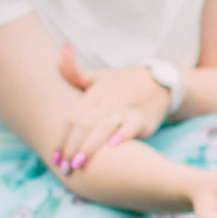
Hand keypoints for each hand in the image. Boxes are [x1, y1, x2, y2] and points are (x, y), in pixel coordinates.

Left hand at [54, 44, 171, 171]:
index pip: (72, 117)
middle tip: (65, 168)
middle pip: (84, 123)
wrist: (160, 82)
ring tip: (80, 164)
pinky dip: (123, 136)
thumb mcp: (99, 76)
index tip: (55, 157)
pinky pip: (132, 126)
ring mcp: (127, 108)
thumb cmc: (122, 84)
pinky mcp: (144, 118)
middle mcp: (109, 99)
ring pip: (104, 126)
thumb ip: (75, 71)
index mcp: (95, 92)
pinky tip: (112, 147)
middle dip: (72, 147)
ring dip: (90, 147)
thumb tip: (63, 49)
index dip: (62, 138)